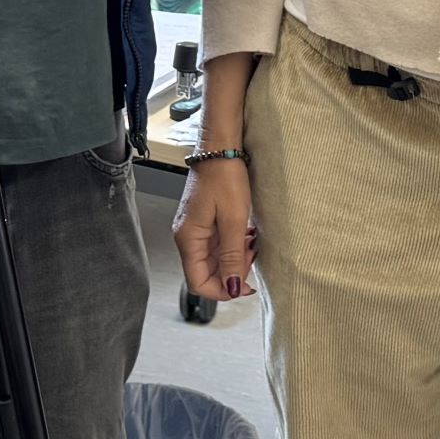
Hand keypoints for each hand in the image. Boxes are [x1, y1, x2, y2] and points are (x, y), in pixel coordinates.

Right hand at [170, 156, 256, 301]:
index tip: (245, 287)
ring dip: (235, 258)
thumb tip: (233, 288)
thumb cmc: (225, 176)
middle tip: (252, 255)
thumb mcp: (234, 220)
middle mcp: (187, 237)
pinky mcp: (204, 222)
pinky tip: (246, 233)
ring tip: (252, 241)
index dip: (222, 291)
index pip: (198, 283)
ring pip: (214, 260)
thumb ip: (232, 257)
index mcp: (188, 239)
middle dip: (232, 272)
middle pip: (206, 273)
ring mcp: (195, 229)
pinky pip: (217, 245)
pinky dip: (233, 245)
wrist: (220, 148)